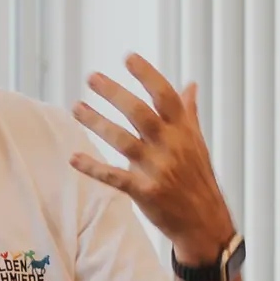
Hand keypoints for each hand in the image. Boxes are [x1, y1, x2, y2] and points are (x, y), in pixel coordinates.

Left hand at [70, 55, 238, 261]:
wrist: (205, 223)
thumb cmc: (197, 178)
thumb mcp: (197, 143)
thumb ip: (189, 113)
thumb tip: (190, 85)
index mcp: (184, 131)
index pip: (166, 96)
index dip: (148, 75)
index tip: (128, 57)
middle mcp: (172, 146)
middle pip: (140, 113)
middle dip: (115, 93)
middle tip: (91, 77)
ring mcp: (158, 169)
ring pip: (122, 140)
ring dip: (97, 123)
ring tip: (76, 107)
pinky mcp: (145, 192)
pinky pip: (114, 177)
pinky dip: (93, 167)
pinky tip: (74, 157)